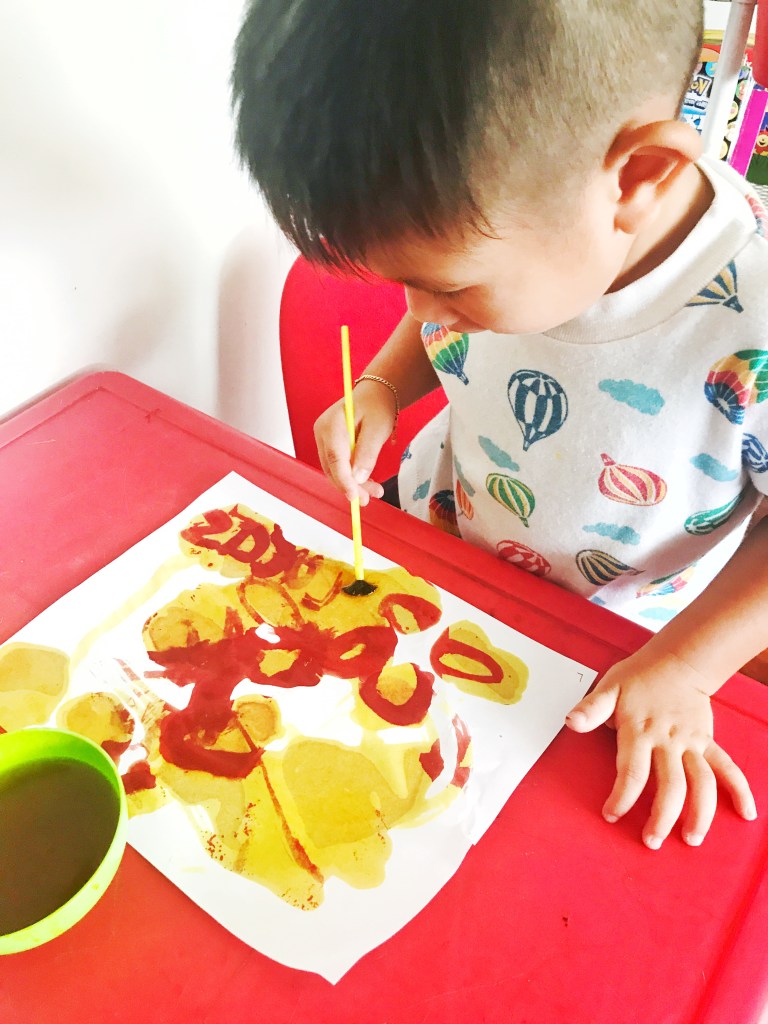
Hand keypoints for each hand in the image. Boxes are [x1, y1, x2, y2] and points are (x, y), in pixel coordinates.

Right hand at [313, 380, 396, 504]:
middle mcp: (322, 432)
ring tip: (374, 492)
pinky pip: (337, 466)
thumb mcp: (378, 429)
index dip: (344, 480)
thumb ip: (367, 453)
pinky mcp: (329, 445)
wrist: (374, 394)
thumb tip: (358, 477)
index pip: (335, 458)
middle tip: (368, 499)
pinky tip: (367, 483)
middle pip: (332, 467)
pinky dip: (351, 476)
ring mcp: (323, 439)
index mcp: (332, 424)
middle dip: (350, 486)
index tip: (355, 496)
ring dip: (352, 484)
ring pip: (334, 470)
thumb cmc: (377, 406)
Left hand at [565, 647, 756, 848]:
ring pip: (701, 782)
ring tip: (692, 839)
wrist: (677, 661)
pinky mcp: (707, 742)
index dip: (621, 798)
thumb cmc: (639, 677)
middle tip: (652, 841)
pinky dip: (739, 790)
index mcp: (639, 731)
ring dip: (700, 813)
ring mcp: (691, 743)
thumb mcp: (609, 688)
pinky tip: (745, 813)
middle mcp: (667, 741)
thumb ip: (591, 709)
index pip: (631, 772)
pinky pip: (726, 767)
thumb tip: (571, 721)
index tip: (612, 815)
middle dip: (662, 818)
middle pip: (670, 786)